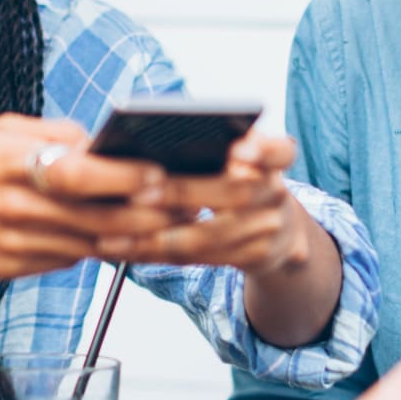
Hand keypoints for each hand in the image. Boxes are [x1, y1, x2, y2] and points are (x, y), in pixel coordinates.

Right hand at [0, 115, 176, 281]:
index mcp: (17, 164)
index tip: (164, 175)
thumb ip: (55, 135)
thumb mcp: (2, 130)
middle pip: (100, 218)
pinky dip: (89, 252)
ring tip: (161, 228)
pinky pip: (62, 262)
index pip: (90, 173)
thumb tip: (104, 143)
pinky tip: (111, 242)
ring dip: (128, 239)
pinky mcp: (5, 270)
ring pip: (87, 246)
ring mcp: (12, 243)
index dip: (134, 178)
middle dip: (149, 215)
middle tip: (184, 209)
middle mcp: (17, 207)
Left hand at [93, 133, 314, 275]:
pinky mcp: (252, 258)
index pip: (280, 152)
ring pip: (209, 237)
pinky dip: (158, 254)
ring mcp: (267, 230)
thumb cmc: (242, 182)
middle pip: (234, 194)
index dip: (264, 151)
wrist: (283, 233)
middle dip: (183, 194)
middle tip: (140, 195)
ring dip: (159, 236)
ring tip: (117, 232)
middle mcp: (275, 194)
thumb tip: (151, 140)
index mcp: (271, 161)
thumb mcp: (243, 161)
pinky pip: (198, 259)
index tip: (241, 150)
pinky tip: (127, 249)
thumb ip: (217, 148)